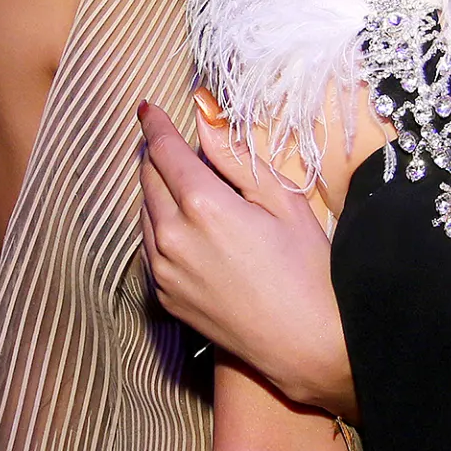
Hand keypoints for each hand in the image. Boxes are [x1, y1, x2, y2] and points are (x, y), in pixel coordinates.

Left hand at [138, 98, 357, 419]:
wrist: (305, 343)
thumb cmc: (306, 266)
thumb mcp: (281, 199)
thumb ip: (235, 155)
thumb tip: (204, 116)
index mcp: (203, 205)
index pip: (164, 150)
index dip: (155, 124)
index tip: (147, 107)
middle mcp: (173, 237)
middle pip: (147, 178)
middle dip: (156, 153)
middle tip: (169, 139)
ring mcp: (164, 271)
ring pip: (144, 213)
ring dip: (155, 189)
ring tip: (181, 180)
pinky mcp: (165, 298)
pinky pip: (149, 247)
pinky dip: (158, 224)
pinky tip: (183, 222)